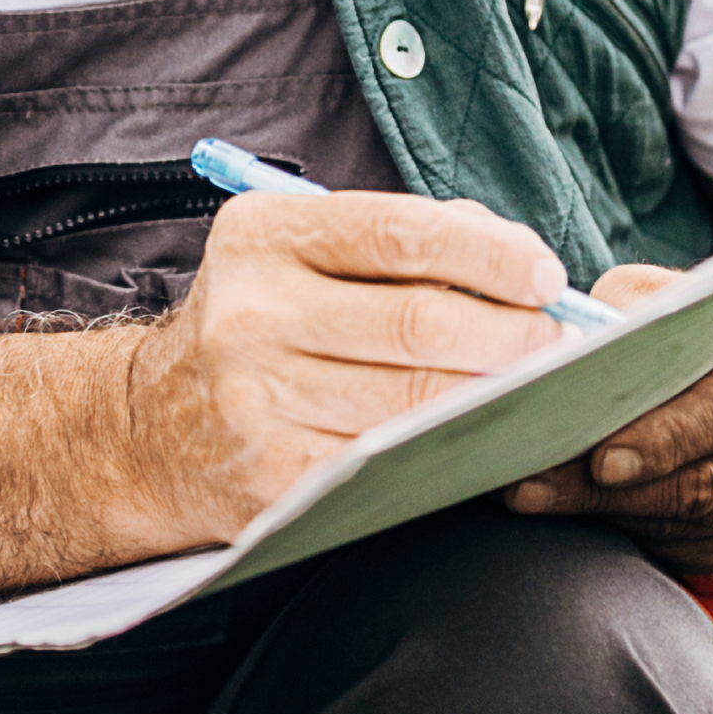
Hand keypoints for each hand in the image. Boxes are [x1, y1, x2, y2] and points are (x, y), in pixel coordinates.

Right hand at [127, 191, 572, 546]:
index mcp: (264, 237)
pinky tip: (486, 437)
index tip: (548, 275)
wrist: (154, 428)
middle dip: (513, 334)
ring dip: (496, 396)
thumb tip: (522, 260)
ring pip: (418, 401)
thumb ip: (414, 238)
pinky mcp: (276, 478)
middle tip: (559, 342)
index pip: (403, 235)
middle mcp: (251, 315)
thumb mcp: (309, 253)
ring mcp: (259, 402)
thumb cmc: (270, 323)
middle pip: (421, 324)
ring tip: (536, 387)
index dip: (491, 256)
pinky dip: (455, 450)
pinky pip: (395, 464)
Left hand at [504, 265, 712, 572]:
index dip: (665, 438)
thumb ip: (636, 312)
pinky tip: (599, 516)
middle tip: (539, 489)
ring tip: (547, 500)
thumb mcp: (680, 292)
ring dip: (619, 516)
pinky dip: (646, 537)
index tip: (600, 459)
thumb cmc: (712, 330)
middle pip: (711, 477)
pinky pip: (704, 551)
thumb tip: (573, 355)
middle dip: (617, 490)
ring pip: (702, 522)